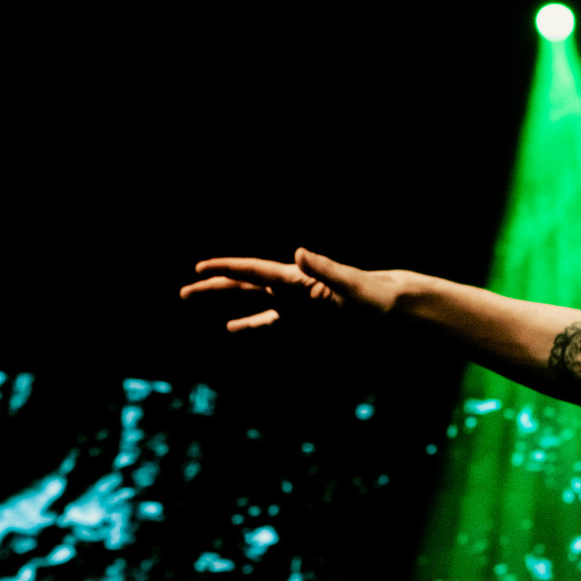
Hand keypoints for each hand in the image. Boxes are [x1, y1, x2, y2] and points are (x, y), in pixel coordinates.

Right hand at [179, 248, 405, 331]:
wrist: (396, 308)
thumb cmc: (377, 295)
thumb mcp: (352, 283)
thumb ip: (325, 268)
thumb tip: (299, 252)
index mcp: (299, 278)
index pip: (255, 270)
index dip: (226, 268)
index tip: (199, 268)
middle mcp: (293, 289)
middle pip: (246, 284)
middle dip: (216, 286)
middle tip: (185, 290)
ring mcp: (298, 305)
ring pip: (253, 304)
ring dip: (227, 304)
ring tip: (199, 299)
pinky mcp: (306, 321)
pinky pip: (271, 323)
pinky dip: (250, 324)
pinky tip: (233, 327)